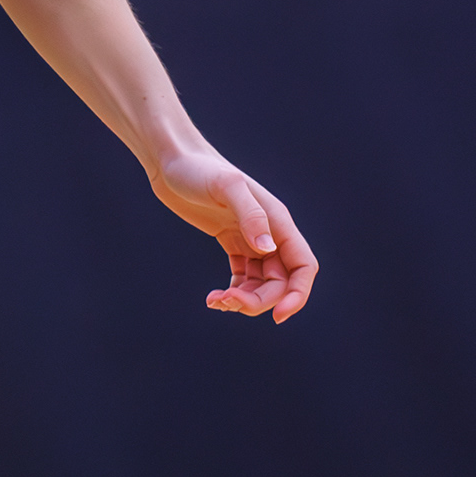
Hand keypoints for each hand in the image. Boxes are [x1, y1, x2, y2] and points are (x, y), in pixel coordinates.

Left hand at [151, 148, 316, 324]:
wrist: (172, 160)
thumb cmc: (199, 169)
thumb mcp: (226, 187)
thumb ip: (251, 216)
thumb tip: (267, 249)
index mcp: (277, 222)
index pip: (303, 267)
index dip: (298, 295)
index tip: (278, 316)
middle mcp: (270, 233)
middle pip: (280, 282)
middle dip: (260, 301)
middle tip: (228, 302)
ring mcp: (251, 239)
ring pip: (261, 284)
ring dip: (244, 300)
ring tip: (216, 300)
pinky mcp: (232, 243)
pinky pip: (243, 278)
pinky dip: (233, 292)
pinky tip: (213, 297)